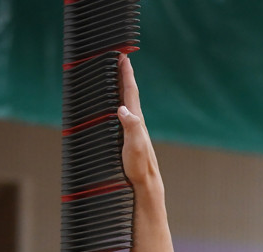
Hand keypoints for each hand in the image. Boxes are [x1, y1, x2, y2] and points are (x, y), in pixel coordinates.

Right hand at [117, 55, 161, 189]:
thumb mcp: (135, 146)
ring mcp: (134, 131)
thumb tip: (122, 109)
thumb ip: (131, 127)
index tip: (123, 56)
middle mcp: (136, 122)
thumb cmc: (139, 167)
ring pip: (127, 103)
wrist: (145, 185)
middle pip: (129, 93)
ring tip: (117, 77)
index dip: (126, 74)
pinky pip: (124, 115)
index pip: (130, 92)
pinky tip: (118, 108)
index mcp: (136, 120)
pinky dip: (120, 105)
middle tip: (120, 59)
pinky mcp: (131, 139)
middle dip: (124, 76)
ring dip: (122, 89)